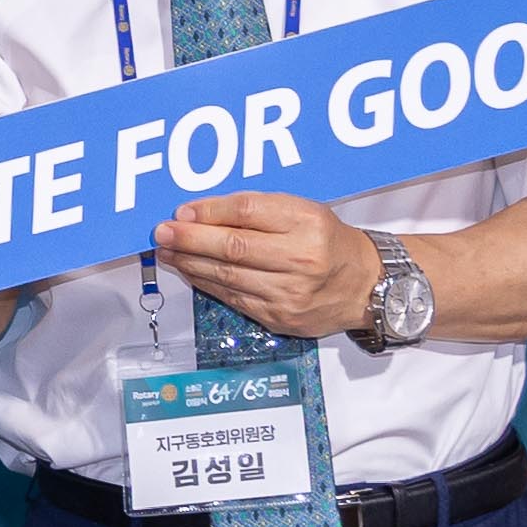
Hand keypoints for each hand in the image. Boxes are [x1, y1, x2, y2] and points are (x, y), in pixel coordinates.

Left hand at [150, 192, 377, 343]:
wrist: (364, 285)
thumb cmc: (329, 243)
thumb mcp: (304, 211)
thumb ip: (258, 209)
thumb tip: (202, 212)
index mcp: (308, 223)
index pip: (249, 212)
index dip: (210, 211)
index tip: (182, 211)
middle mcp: (300, 258)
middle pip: (234, 247)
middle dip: (190, 239)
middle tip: (162, 232)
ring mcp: (289, 292)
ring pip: (228, 276)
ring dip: (191, 263)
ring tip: (168, 252)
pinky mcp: (279, 317)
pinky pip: (233, 298)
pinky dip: (207, 284)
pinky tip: (191, 272)